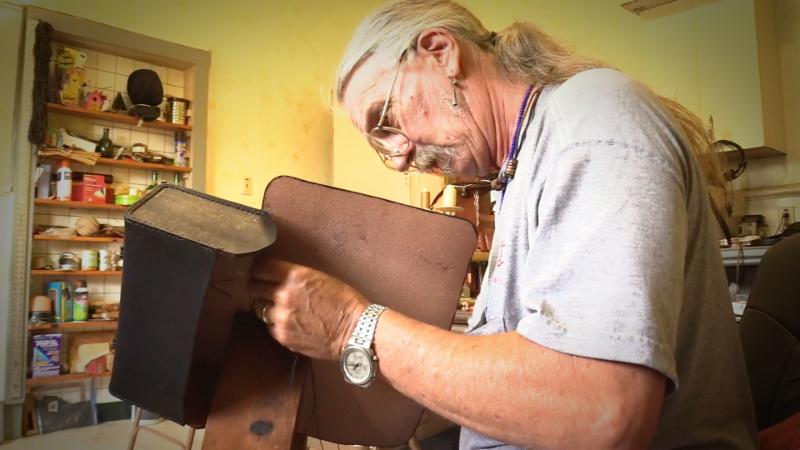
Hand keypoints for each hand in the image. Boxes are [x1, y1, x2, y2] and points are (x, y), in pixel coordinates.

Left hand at [249, 257, 368, 359]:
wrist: (356, 331)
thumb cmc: (344, 302)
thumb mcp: (320, 278)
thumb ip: (295, 277)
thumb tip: (276, 276)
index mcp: (295, 276)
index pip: (260, 268)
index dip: (259, 270)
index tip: (260, 272)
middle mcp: (284, 295)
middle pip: (254, 287)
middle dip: (258, 286)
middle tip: (264, 288)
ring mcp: (281, 317)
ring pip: (258, 307)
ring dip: (265, 305)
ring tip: (279, 307)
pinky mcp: (282, 336)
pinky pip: (269, 326)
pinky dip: (274, 323)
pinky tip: (288, 321)